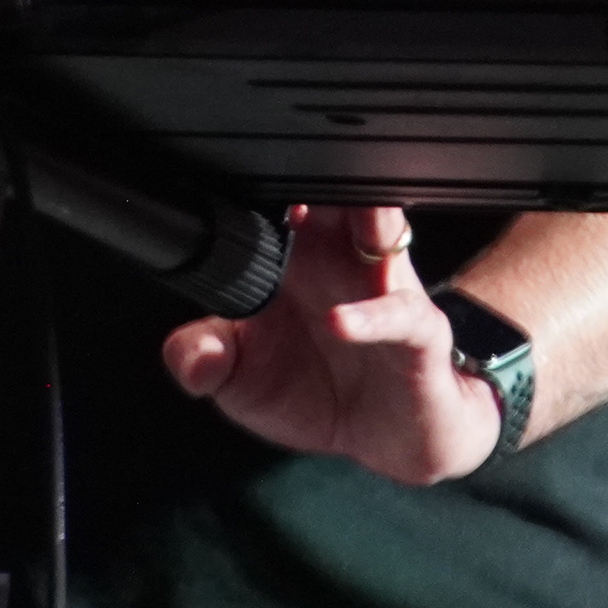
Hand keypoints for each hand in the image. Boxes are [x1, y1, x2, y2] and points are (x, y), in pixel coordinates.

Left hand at [159, 205, 504, 486]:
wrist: (391, 438)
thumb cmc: (318, 392)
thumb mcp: (244, 382)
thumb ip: (207, 361)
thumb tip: (189, 356)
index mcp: (297, 260)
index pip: (274, 207)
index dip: (254, 186)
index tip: (223, 173)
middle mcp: (342, 263)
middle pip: (333, 200)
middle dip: (314, 179)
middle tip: (285, 168)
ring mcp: (383, 293)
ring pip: (382, 233)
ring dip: (364, 215)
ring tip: (330, 213)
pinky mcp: (418, 334)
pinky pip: (399, 314)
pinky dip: (370, 315)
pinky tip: (340, 322)